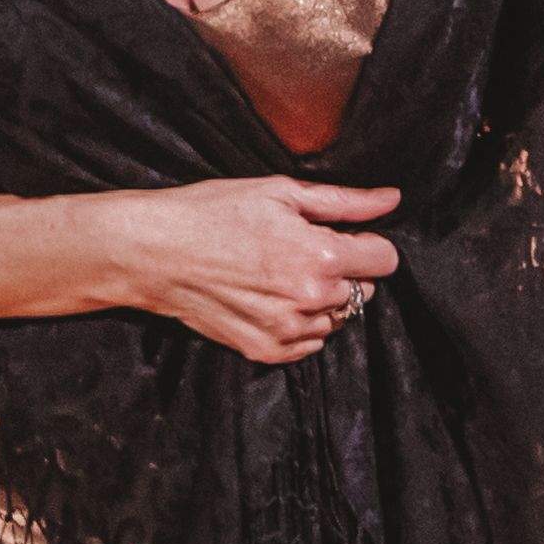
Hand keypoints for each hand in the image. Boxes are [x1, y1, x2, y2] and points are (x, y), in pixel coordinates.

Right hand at [119, 178, 400, 363]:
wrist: (152, 252)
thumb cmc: (212, 213)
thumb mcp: (280, 192)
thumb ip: (344, 202)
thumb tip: (391, 200)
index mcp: (322, 257)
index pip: (385, 260)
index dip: (367, 245)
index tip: (344, 237)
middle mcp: (311, 300)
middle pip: (364, 291)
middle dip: (345, 272)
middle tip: (303, 252)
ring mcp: (288, 331)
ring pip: (338, 319)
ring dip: (323, 301)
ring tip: (282, 275)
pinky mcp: (265, 351)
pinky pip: (309, 344)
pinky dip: (301, 325)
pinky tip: (272, 299)